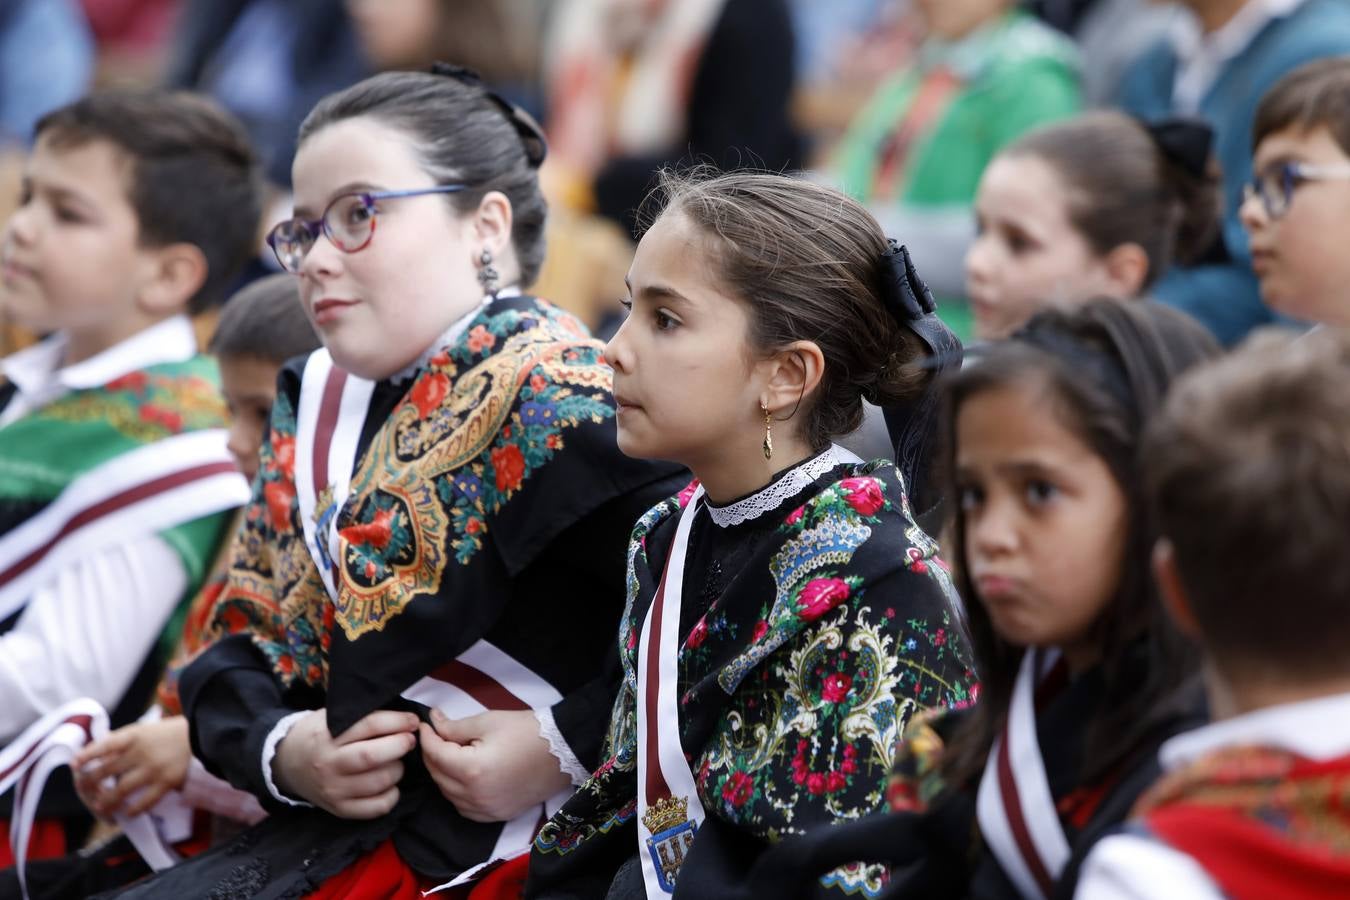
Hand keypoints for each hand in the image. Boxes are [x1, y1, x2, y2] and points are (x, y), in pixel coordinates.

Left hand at [74, 717, 191, 818]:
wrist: (200, 735)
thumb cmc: (166, 733)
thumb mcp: (142, 730)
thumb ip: (121, 742)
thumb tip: (95, 758)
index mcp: (134, 736)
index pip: (105, 745)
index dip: (88, 755)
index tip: (74, 764)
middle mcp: (141, 752)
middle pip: (107, 771)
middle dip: (90, 782)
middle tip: (83, 789)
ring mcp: (154, 768)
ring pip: (121, 790)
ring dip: (106, 801)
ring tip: (99, 807)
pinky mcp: (167, 782)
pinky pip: (145, 801)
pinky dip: (132, 810)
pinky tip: (126, 813)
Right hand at [272, 708, 417, 818]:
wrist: (288, 763)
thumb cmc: (318, 735)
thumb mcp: (331, 717)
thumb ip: (361, 716)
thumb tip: (402, 717)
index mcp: (326, 736)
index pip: (369, 725)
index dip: (397, 721)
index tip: (412, 721)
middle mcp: (328, 764)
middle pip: (373, 756)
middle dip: (400, 745)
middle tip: (409, 740)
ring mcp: (334, 790)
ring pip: (378, 782)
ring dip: (397, 769)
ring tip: (396, 761)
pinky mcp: (340, 809)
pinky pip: (376, 807)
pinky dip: (392, 795)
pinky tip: (390, 784)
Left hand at [420, 707, 571, 822]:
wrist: (562, 750)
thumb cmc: (527, 731)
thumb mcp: (488, 721)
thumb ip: (455, 726)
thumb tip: (434, 724)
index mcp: (471, 770)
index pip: (435, 754)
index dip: (427, 737)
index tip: (426, 724)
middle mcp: (475, 796)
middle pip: (438, 776)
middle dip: (432, 754)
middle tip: (436, 735)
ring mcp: (486, 810)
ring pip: (448, 795)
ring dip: (443, 774)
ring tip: (449, 753)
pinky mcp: (496, 815)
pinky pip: (464, 808)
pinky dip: (457, 794)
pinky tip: (462, 778)